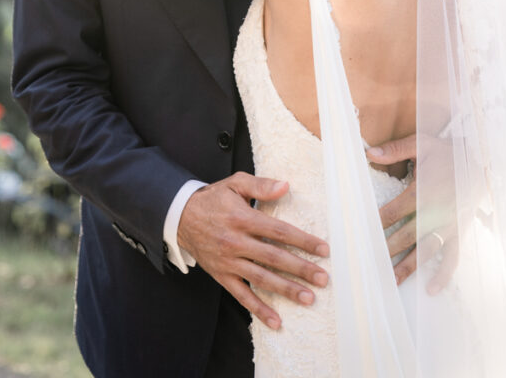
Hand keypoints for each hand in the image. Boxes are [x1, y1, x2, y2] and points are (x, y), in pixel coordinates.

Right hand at [177, 171, 329, 329]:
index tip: (323, 249)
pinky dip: (259, 310)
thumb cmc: (214, 198)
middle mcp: (236, 242)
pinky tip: (276, 321)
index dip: (303, 241)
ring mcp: (228, 262)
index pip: (279, 231)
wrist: (181, 216)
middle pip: (274, 258)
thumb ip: (261, 186)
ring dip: (286, 290)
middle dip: (300, 269)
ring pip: (261, 279)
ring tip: (308, 298)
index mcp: (242, 218)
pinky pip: (242, 296)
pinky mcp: (222, 275)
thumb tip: (285, 186)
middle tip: (323, 278)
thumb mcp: (235, 183)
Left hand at [367, 134, 457, 293]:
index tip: (363, 232)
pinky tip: (431, 289)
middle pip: (407, 235)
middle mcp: (436, 212)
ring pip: (426, 250)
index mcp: (423, 191)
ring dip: (409, 266)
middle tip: (370, 263)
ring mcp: (449, 225)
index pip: (395, 211)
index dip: (379, 222)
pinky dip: (443, 274)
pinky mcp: (460, 231)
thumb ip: (395, 149)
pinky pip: (452, 257)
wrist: (480, 161)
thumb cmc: (448, 152)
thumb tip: (368, 152)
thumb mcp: (422, 144)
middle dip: (388, 248)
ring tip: (392, 280)